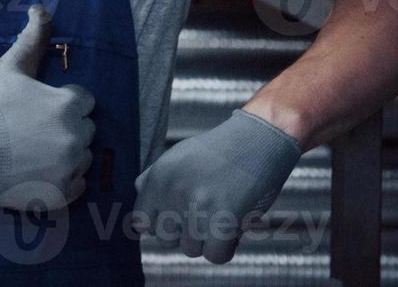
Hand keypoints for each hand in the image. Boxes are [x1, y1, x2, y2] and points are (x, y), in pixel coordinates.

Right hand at [0, 5, 95, 210]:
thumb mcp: (10, 67)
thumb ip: (31, 38)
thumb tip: (40, 8)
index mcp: (67, 105)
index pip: (83, 101)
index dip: (62, 102)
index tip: (38, 108)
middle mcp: (75, 137)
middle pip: (85, 129)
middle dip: (66, 127)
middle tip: (33, 129)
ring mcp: (68, 169)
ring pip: (83, 157)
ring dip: (67, 154)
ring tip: (34, 150)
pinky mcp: (60, 194)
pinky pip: (78, 185)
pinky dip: (64, 180)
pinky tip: (39, 170)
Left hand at [130, 108, 302, 263]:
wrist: (259, 140)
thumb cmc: (219, 151)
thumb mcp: (178, 156)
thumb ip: (154, 179)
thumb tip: (138, 201)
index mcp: (159, 177)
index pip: (142, 223)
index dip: (161, 225)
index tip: (178, 218)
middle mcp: (173, 191)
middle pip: (167, 240)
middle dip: (185, 233)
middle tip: (205, 215)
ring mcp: (198, 207)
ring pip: (191, 250)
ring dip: (207, 239)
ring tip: (221, 215)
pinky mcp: (224, 221)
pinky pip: (215, 256)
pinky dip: (226, 248)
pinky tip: (233, 228)